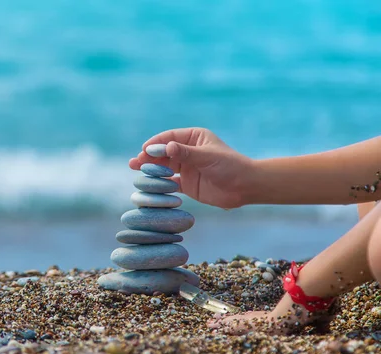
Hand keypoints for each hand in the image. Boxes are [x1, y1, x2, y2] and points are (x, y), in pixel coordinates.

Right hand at [129, 127, 254, 208]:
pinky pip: (168, 183)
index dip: (156, 143)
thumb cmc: (229, 166)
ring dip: (150, 168)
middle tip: (135, 162)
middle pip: (163, 152)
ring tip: (135, 169)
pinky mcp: (186, 184)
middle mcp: (188, 151)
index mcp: (194, 138)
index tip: (144, 149)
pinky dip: (158, 183)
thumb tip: (167, 147)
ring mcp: (186, 168)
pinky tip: (148, 185)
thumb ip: (185, 153)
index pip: (170, 138)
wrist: (245, 187)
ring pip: (163, 167)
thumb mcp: (207, 157)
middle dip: (149, 156)